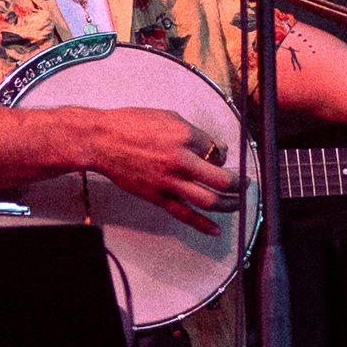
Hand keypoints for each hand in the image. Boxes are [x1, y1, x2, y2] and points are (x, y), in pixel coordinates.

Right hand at [77, 107, 243, 228]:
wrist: (102, 140)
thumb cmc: (130, 125)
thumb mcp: (167, 116)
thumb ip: (193, 132)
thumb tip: (212, 146)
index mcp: (185, 136)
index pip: (218, 151)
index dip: (223, 156)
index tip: (220, 159)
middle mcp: (181, 160)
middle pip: (222, 179)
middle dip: (239, 184)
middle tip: (245, 185)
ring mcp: (169, 181)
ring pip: (209, 200)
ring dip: (229, 204)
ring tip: (237, 203)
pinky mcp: (158, 196)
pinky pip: (184, 214)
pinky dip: (202, 225)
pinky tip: (215, 230)